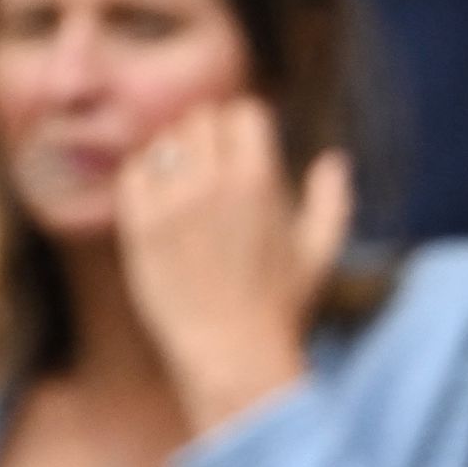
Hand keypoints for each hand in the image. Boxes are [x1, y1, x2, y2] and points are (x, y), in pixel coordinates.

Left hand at [117, 99, 345, 434]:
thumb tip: (333, 159)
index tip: (243, 150)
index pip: (241, 112)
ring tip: (187, 191)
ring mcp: (170, 202)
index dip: (244, 128)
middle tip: (213, 171)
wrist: (230, 354)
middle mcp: (212, 182)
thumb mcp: (319, 252)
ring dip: (177, 159)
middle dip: (209, 139)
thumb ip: (332, 199)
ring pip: (164, 143)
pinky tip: (162, 204)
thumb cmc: (279, 307)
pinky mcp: (139, 225)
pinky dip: (146, 179)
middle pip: (199, 120)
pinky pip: (133, 173)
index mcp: (259, 180)